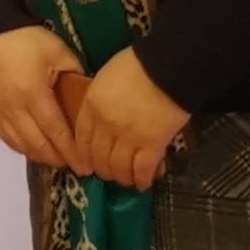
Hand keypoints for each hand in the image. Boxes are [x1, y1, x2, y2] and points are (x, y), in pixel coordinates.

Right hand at [0, 24, 83, 168]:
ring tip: (56, 159)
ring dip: (40, 155)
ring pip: (20, 144)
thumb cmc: (27, 39)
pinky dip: (20, 147)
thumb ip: (76, 76)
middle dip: (58, 159)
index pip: (57, 132)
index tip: (86, 165)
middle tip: (76, 166)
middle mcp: (15, 108)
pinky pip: (4, 136)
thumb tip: (87, 96)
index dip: (72, 152)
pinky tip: (32, 148)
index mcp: (35, 95)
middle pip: (38, 144)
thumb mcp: (60, 52)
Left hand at [71, 48, 186, 190]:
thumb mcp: (106, 78)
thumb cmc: (138, 65)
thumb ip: (100, 99)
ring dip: (121, 177)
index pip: (81, 137)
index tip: (85, 164)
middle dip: (102, 169)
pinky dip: (142, 179)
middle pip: (98, 155)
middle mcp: (106, 125)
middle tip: (107, 174)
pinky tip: (144, 184)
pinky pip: (143, 168)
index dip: (83, 155)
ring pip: (118, 166)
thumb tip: (102, 114)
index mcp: (92, 105)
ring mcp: (128, 136)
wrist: (168, 67)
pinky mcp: (152, 144)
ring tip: (125, 181)